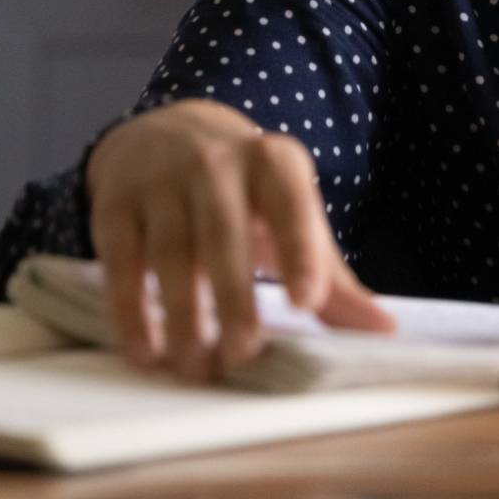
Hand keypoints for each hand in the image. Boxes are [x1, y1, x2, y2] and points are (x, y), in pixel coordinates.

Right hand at [85, 99, 393, 380]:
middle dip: (233, 299)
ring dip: (182, 315)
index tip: (307, 305)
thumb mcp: (290, 216)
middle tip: (240, 357)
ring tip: (193, 366)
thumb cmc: (244, 191)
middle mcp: (216, 162)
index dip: (300, 253)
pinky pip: (120, 260)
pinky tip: (145, 349)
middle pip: (225, 234)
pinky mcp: (115, 202)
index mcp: (274, 163)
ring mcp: (161, 179)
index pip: (292, 206)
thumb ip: (330, 276)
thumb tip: (383, 331)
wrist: (166, 132)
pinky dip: (130, 309)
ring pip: (171, 251)